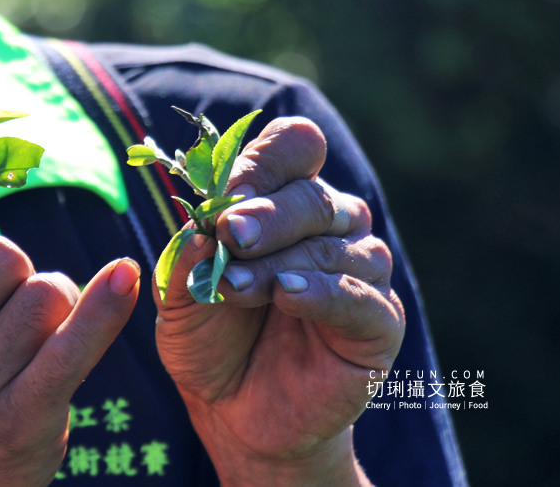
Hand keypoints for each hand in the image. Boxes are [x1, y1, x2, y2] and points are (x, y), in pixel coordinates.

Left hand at [155, 118, 404, 485]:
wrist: (233, 411)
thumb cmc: (210, 337)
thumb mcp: (181, 293)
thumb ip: (187, 258)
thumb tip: (197, 227)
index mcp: (285, 200)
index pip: (296, 148)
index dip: (265, 162)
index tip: (225, 192)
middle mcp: (330, 226)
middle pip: (312, 196)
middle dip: (265, 215)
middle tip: (229, 235)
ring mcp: (359, 272)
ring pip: (333, 247)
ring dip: (279, 262)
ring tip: (236, 287)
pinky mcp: (378, 323)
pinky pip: (360, 298)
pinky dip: (322, 293)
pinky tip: (287, 296)